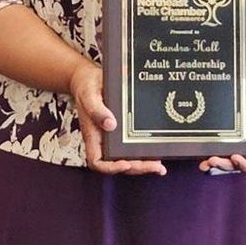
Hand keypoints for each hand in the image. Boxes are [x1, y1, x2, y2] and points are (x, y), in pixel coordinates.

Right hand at [68, 58, 165, 176]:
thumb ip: (97, 109)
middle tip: (155, 167)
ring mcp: (114, 137)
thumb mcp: (89, 95)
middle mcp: (104, 140)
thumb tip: (111, 124)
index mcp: (93, 135)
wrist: (90, 77)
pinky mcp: (123, 130)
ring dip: (143, 164)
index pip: (97, 162)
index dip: (111, 167)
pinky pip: (133, 145)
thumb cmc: (86, 86)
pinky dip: (145, 152)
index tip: (125, 164)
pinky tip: (158, 153)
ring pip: (127, 158)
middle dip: (136, 168)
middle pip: (117, 164)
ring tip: (159, 167)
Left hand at [200, 67, 245, 173]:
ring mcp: (233, 141)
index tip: (236, 157)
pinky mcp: (222, 134)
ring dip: (215, 164)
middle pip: (236, 164)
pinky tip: (200, 156)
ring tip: (206, 162)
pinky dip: (207, 155)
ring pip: (225, 160)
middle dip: (225, 165)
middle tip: (214, 160)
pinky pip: (215, 148)